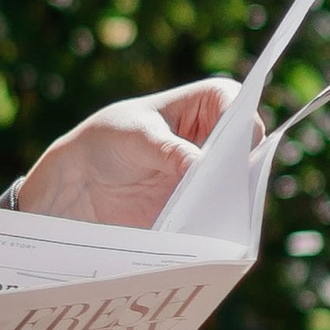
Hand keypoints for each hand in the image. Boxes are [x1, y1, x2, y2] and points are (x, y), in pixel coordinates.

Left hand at [16, 78, 242, 226]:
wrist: (82, 178)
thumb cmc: (108, 138)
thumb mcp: (137, 137)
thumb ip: (168, 150)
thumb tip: (199, 166)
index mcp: (209, 101)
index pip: (240, 108)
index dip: (242, 127)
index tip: (232, 148)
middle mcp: (219, 135)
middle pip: (247, 150)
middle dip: (238, 167)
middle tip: (221, 184)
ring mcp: (214, 170)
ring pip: (237, 184)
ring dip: (226, 197)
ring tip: (206, 208)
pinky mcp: (203, 201)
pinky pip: (219, 212)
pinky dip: (212, 219)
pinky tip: (197, 227)